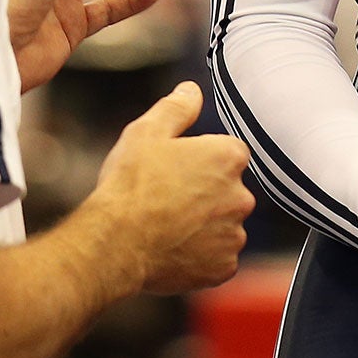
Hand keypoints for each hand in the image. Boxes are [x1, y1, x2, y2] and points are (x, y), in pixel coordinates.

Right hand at [91, 82, 253, 294]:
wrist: (116, 243)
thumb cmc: (130, 185)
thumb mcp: (148, 131)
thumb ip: (177, 107)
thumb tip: (192, 90)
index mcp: (228, 157)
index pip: (226, 153)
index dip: (198, 161)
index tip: (174, 170)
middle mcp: (241, 195)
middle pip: (226, 190)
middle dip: (204, 194)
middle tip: (166, 199)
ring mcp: (234, 234)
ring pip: (222, 225)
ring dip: (203, 226)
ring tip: (166, 226)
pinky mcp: (224, 267)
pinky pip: (217, 258)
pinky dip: (200, 255)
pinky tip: (173, 248)